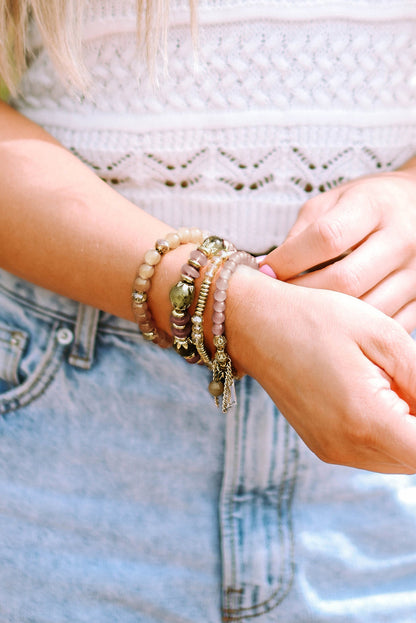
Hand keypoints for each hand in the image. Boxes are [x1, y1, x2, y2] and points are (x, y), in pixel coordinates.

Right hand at [227, 269, 415, 473]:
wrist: (255, 324)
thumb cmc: (316, 319)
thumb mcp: (382, 336)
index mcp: (365, 420)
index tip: (414, 390)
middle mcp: (346, 447)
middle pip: (415, 459)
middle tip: (403, 379)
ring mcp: (331, 450)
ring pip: (397, 460)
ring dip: (409, 431)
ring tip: (391, 383)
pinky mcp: (323, 446)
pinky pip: (373, 453)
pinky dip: (389, 432)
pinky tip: (379, 394)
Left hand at [261, 167, 415, 331]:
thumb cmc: (366, 204)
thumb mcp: (331, 202)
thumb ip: (302, 233)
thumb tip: (270, 271)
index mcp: (374, 206)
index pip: (326, 238)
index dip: (289, 260)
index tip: (266, 271)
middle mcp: (403, 238)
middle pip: (345, 281)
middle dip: (303, 294)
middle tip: (278, 299)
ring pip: (366, 311)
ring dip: (327, 318)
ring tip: (303, 313)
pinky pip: (386, 326)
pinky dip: (355, 329)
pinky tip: (335, 322)